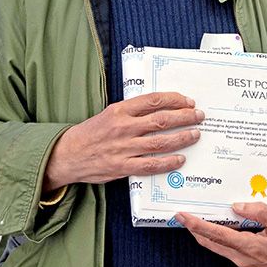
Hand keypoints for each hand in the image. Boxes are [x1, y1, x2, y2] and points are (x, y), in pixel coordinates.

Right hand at [42, 92, 202, 190]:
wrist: (67, 155)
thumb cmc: (91, 133)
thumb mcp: (109, 114)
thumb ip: (132, 112)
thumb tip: (160, 108)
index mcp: (119, 111)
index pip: (153, 101)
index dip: (174, 100)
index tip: (188, 101)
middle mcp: (123, 128)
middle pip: (162, 120)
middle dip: (185, 117)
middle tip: (199, 116)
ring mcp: (124, 148)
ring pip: (160, 142)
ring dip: (182, 138)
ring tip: (195, 134)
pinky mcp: (122, 167)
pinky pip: (151, 165)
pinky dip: (168, 162)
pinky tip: (180, 159)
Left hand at [176, 202, 266, 266]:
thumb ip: (262, 212)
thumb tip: (238, 205)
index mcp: (249, 247)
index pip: (216, 234)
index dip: (197, 224)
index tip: (182, 216)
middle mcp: (240, 256)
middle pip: (209, 241)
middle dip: (193, 228)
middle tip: (180, 214)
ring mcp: (240, 260)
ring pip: (214, 245)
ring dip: (202, 232)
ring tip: (193, 217)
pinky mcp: (243, 260)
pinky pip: (223, 247)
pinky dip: (214, 236)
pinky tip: (215, 225)